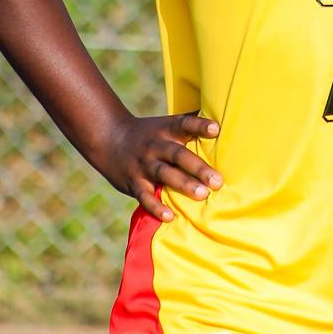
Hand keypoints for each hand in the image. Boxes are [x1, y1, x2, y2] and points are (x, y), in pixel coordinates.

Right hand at [94, 112, 222, 221]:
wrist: (109, 138)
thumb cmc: (149, 134)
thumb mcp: (166, 124)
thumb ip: (190, 123)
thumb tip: (222, 116)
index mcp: (166, 129)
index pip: (184, 123)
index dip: (200, 125)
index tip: (216, 128)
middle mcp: (155, 145)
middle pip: (178, 154)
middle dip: (198, 167)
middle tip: (218, 181)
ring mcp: (143, 164)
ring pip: (164, 174)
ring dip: (183, 184)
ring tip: (202, 195)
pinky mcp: (133, 182)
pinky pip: (144, 195)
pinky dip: (156, 206)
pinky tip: (169, 216)